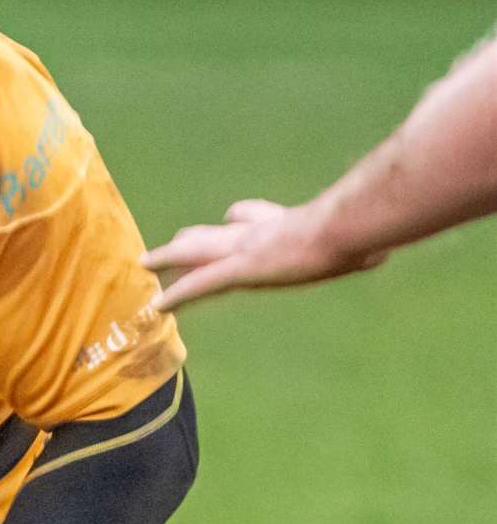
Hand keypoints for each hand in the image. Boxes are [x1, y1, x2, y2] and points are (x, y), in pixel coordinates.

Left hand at [141, 198, 387, 311]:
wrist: (349, 227)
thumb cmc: (363, 230)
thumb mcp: (364, 234)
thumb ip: (360, 236)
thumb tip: (379, 247)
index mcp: (286, 224)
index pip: (252, 218)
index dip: (239, 219)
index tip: (228, 219)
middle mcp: (258, 231)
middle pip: (216, 232)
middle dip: (193, 240)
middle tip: (172, 243)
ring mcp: (246, 247)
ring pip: (195, 252)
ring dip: (169, 259)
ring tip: (145, 263)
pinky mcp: (240, 268)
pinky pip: (199, 284)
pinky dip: (178, 295)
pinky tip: (156, 305)